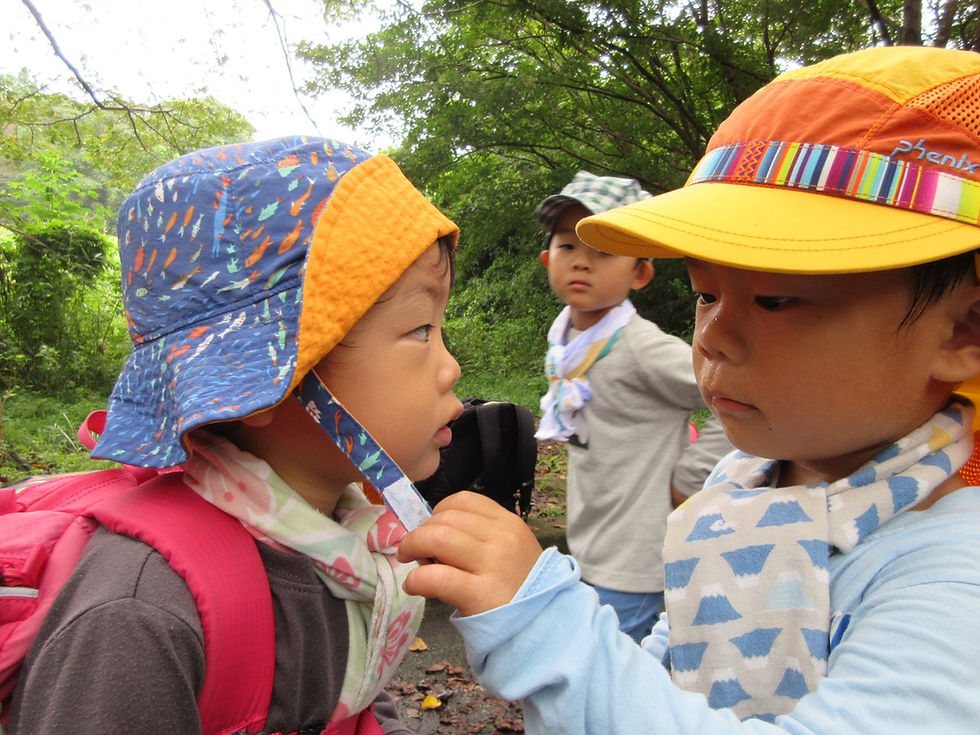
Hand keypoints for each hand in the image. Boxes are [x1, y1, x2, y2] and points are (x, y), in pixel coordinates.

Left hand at [397, 491, 543, 615]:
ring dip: (412, 546)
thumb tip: (433, 534)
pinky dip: (417, 579)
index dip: (439, 511)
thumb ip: (481, 537)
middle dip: (421, 530)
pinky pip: (436, 577)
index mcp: (508, 524)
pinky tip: (414, 586)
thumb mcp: (512, 550)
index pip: (464, 501)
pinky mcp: (479, 595)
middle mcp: (501, 539)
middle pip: (446, 518)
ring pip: (437, 539)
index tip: (432, 528)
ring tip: (409, 560)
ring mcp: (491, 565)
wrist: (544, 626)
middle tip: (415, 548)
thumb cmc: (522, 588)